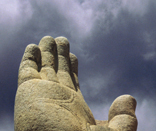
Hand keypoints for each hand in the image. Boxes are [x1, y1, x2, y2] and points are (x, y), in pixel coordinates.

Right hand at [15, 36, 137, 130]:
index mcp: (76, 110)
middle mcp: (57, 100)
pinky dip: (29, 58)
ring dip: (46, 52)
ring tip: (49, 37)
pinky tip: (33, 46)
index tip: (73, 56)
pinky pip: (27, 71)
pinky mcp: (27, 92)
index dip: (71, 69)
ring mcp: (42, 95)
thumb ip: (124, 118)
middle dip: (59, 56)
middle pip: (57, 72)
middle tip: (61, 39)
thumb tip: (129, 98)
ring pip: (44, 68)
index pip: (72, 84)